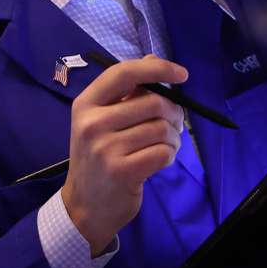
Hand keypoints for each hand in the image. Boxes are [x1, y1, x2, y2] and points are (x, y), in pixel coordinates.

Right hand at [62, 55, 187, 254]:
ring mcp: (105, 149)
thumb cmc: (98, 157)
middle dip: (174, 112)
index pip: (124, 73)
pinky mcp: (123, 171)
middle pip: (153, 102)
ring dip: (173, 137)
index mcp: (86, 104)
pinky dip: (169, 155)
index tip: (182, 75)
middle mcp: (92, 123)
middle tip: (174, 124)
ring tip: (165, 145)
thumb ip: (127, 91)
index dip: (158, 69)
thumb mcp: (101, 120)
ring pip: (162, 128)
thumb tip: (154, 61)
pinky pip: (163, 152)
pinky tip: (159, 160)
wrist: (85, 206)